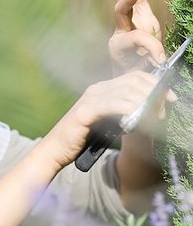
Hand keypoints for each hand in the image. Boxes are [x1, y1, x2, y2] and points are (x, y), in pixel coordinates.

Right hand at [44, 71, 176, 168]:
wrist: (56, 149)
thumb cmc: (81, 138)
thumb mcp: (107, 123)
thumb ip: (123, 114)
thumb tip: (149, 112)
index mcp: (102, 89)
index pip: (134, 76)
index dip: (156, 84)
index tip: (170, 99)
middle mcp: (96, 89)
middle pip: (134, 81)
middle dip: (154, 94)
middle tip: (162, 112)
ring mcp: (90, 98)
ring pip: (128, 91)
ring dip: (146, 104)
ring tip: (153, 120)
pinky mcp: (86, 111)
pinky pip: (115, 105)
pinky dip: (131, 112)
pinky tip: (137, 122)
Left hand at [109, 0, 164, 75]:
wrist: (127, 73)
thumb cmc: (135, 73)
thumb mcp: (141, 71)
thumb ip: (150, 63)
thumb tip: (160, 60)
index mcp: (119, 46)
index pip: (135, 37)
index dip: (151, 45)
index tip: (161, 58)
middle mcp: (119, 32)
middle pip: (120, 12)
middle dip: (128, 1)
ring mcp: (126, 23)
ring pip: (123, 2)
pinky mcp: (136, 17)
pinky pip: (135, 1)